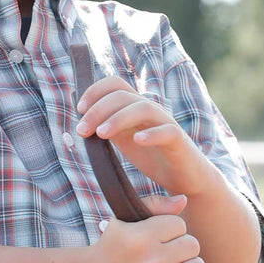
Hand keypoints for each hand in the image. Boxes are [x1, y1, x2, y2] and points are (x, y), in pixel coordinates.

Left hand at [76, 76, 206, 195]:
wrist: (184, 178)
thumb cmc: (151, 155)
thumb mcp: (122, 138)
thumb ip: (105, 126)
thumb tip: (79, 118)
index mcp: (134, 107)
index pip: (115, 84)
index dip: (95, 91)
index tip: (79, 109)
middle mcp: (150, 110)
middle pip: (123, 96)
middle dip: (98, 110)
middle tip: (82, 131)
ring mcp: (165, 123)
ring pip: (143, 108)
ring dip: (118, 118)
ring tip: (101, 134)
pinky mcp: (179, 142)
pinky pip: (167, 131)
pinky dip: (151, 134)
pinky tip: (137, 140)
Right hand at [92, 199, 214, 262]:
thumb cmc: (112, 245)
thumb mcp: (124, 218)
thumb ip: (154, 204)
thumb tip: (184, 200)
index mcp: (139, 237)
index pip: (179, 224)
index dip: (173, 228)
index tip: (163, 234)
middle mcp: (149, 261)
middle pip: (192, 245)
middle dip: (184, 245)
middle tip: (172, 250)